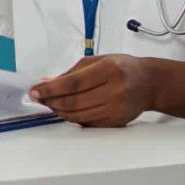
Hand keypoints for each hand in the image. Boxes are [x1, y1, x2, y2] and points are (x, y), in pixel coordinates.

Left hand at [30, 54, 157, 126]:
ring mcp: (117, 109)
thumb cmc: (122, 67)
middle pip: (74, 102)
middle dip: (51, 101)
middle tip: (38, 98)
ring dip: (59, 111)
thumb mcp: (97, 60)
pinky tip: (65, 110)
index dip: (50, 89)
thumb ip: (71, 72)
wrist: (149, 83)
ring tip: (49, 103)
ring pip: (78, 116)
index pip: (73, 83)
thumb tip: (47, 82)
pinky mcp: (116, 122)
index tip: (35, 91)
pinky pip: (87, 124)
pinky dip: (72, 118)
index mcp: (109, 70)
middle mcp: (115, 91)